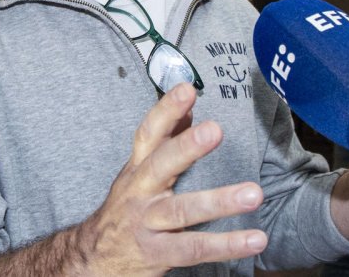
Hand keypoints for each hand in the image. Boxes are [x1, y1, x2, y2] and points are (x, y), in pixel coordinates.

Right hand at [77, 83, 267, 274]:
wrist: (93, 259)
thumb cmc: (126, 209)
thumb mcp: (138, 173)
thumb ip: (165, 142)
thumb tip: (189, 108)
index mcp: (137, 168)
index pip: (150, 134)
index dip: (166, 111)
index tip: (186, 88)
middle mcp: (139, 192)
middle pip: (161, 165)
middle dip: (186, 147)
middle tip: (215, 130)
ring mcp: (146, 223)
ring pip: (183, 211)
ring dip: (219, 201)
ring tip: (254, 194)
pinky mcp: (157, 254)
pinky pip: (194, 249)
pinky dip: (227, 245)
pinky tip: (255, 240)